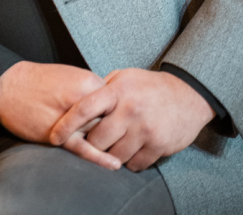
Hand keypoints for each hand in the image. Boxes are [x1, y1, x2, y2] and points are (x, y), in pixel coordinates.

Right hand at [0, 61, 120, 169]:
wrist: (9, 86)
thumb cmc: (39, 81)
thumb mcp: (71, 76)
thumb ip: (92, 90)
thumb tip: (110, 103)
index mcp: (89, 81)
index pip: (117, 101)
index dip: (121, 112)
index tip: (126, 119)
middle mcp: (84, 99)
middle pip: (112, 118)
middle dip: (119, 129)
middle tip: (127, 137)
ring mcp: (72, 117)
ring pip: (100, 134)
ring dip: (111, 143)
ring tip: (124, 152)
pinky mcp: (59, 134)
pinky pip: (84, 148)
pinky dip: (100, 158)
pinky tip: (113, 165)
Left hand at [49, 68, 214, 171]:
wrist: (188, 95)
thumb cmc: (150, 86)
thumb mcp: (125, 77)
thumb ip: (102, 88)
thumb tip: (76, 99)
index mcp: (118, 90)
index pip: (85, 108)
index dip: (66, 124)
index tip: (54, 136)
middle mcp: (130, 110)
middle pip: (98, 139)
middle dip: (91, 144)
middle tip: (92, 143)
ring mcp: (145, 129)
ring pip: (115, 156)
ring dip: (111, 155)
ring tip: (114, 144)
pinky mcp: (159, 146)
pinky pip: (134, 165)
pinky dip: (130, 162)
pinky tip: (131, 150)